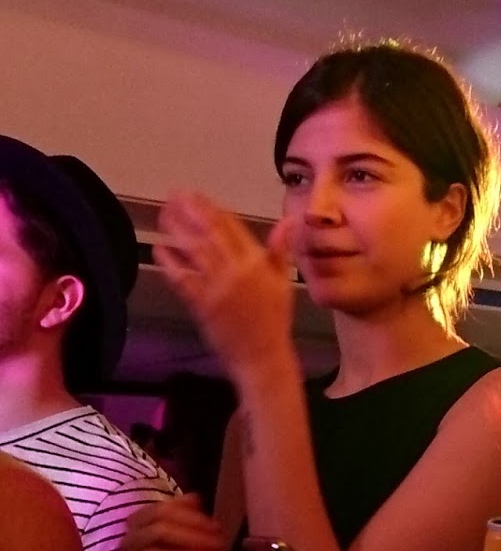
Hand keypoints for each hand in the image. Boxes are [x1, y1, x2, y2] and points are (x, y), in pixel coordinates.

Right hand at [123, 493, 224, 550]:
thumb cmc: (181, 548)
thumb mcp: (187, 527)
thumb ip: (189, 511)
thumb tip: (194, 498)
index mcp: (140, 519)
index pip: (161, 511)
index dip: (192, 517)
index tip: (217, 527)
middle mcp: (131, 540)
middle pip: (158, 531)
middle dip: (192, 536)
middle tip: (219, 543)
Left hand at [154, 192, 295, 383]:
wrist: (263, 356)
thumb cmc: (274, 319)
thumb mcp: (284, 281)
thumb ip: (281, 250)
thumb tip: (290, 221)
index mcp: (258, 263)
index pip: (232, 228)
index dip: (212, 209)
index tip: (196, 195)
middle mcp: (237, 271)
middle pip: (209, 234)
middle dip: (190, 212)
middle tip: (174, 194)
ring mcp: (217, 287)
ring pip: (194, 252)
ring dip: (177, 230)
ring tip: (163, 214)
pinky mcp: (202, 304)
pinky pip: (183, 279)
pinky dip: (170, 262)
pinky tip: (159, 247)